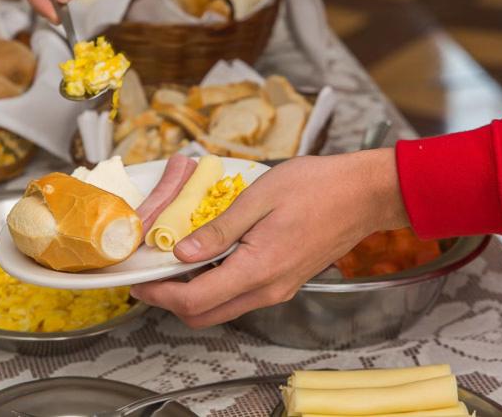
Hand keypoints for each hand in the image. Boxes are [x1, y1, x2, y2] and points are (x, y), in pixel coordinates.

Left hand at [131, 149, 409, 328]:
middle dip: (171, 302)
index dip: (160, 295)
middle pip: (205, 315)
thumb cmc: (316, 187)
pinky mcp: (284, 282)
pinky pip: (240, 297)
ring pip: (222, 309)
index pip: (196, 300)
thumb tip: (182, 252)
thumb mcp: (258, 198)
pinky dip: (215, 288)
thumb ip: (218, 231)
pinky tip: (205, 261)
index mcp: (259, 269)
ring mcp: (278, 289)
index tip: (139, 282)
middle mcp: (268, 289)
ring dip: (192, 296)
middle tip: (150, 277)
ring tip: (172, 267)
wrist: (362, 194)